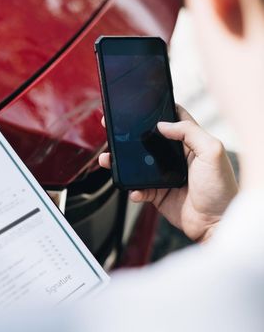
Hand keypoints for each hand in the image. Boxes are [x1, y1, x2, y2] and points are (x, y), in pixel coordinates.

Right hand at [98, 105, 237, 241]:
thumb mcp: (213, 152)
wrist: (216, 224)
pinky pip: (138, 188)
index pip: (172, 120)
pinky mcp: (157, 194)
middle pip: (147, 141)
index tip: (138, 107)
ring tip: (109, 159)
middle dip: (129, 135)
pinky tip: (135, 190)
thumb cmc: (221, 189)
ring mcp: (164, 176)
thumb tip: (163, 124)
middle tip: (113, 129)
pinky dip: (132, 189)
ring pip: (137, 165)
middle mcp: (176, 158)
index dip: (156, 112)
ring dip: (121, 162)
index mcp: (190, 143)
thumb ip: (190, 133)